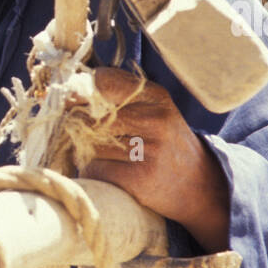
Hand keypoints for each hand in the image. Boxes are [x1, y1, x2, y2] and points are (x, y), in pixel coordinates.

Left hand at [77, 68, 230, 252]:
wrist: (198, 186)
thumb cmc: (164, 144)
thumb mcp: (153, 111)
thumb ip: (118, 98)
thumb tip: (68, 98)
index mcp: (156, 97)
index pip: (104, 82)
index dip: (84, 93)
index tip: (82, 104)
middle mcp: (155, 120)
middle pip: (91, 118)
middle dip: (80, 129)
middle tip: (89, 138)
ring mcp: (149, 150)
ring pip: (90, 144)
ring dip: (87, 153)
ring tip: (106, 157)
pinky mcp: (140, 178)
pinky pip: (96, 169)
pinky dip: (94, 172)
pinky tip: (110, 172)